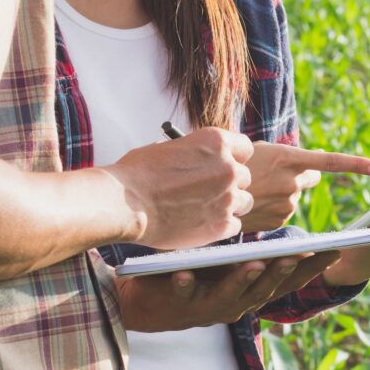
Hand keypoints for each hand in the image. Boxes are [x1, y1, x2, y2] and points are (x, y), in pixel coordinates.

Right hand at [106, 128, 253, 249]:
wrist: (125, 204)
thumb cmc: (137, 175)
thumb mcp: (167, 149)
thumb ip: (192, 154)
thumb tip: (197, 159)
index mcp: (215, 142)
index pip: (245, 148)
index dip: (234, 159)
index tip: (225, 167)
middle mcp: (228, 167)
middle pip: (245, 178)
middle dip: (229, 185)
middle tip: (210, 194)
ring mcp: (227, 197)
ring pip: (244, 203)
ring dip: (229, 207)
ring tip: (204, 211)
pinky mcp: (222, 224)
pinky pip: (235, 226)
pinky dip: (221, 228)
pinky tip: (201, 226)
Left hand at [116, 253, 337, 331]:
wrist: (150, 302)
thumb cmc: (196, 273)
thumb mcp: (229, 259)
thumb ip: (255, 244)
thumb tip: (285, 205)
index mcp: (253, 291)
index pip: (290, 279)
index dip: (313, 267)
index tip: (335, 250)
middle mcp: (239, 304)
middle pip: (267, 289)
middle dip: (283, 272)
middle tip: (297, 253)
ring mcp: (211, 308)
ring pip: (232, 296)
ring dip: (244, 280)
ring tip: (253, 263)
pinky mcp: (182, 307)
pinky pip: (185, 295)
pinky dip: (186, 285)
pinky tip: (185, 274)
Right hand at [241, 142, 369, 231]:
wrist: (206, 192)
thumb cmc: (231, 166)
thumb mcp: (257, 151)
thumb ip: (290, 157)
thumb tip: (317, 162)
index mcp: (288, 158)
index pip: (330, 162)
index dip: (356, 165)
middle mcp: (291, 182)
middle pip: (310, 179)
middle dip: (299, 176)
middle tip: (275, 173)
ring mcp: (285, 204)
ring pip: (294, 197)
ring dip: (282, 193)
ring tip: (256, 189)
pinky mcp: (278, 221)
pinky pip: (283, 213)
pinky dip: (272, 209)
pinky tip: (255, 204)